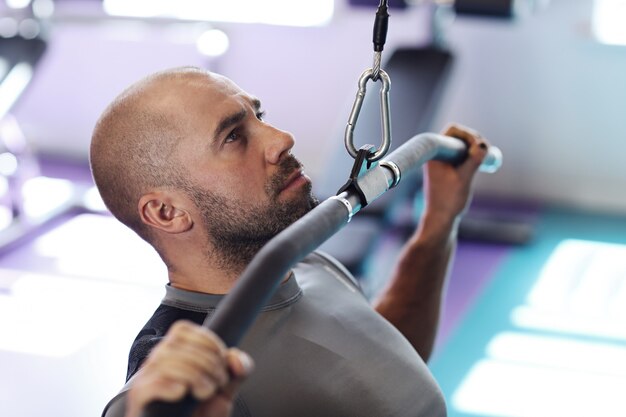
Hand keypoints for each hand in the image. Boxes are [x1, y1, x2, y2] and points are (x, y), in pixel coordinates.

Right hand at [125, 320, 253, 416]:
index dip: (207, 340)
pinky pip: (148, 385)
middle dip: (207, 361)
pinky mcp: (140, 400)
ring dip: (194, 375)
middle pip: (174, 344)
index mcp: (172, 354)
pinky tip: (181, 393)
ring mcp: (144, 382)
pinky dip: (167, 387)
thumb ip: (239, 369)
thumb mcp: (227, 388)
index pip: (181, 329)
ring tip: (206, 392)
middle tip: (219, 382)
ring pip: (164, 362)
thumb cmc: (202, 413)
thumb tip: (235, 359)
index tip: (220, 359)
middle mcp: (155, 364)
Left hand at [422, 123, 488, 222]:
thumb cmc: (449, 200)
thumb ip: (474, 160)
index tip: (480, 146)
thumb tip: (483, 145)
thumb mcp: (464, 178)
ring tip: (484, 157)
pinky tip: (480, 162)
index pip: (453, 130)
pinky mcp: (447, 169)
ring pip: (461, 146)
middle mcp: (436, 155)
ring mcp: (441, 162)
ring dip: (474, 148)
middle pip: (458, 136)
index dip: (469, 134)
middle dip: (474, 140)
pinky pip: (461, 156)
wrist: (440, 219)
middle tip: (485, 151)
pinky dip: (471, 156)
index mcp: (436, 154)